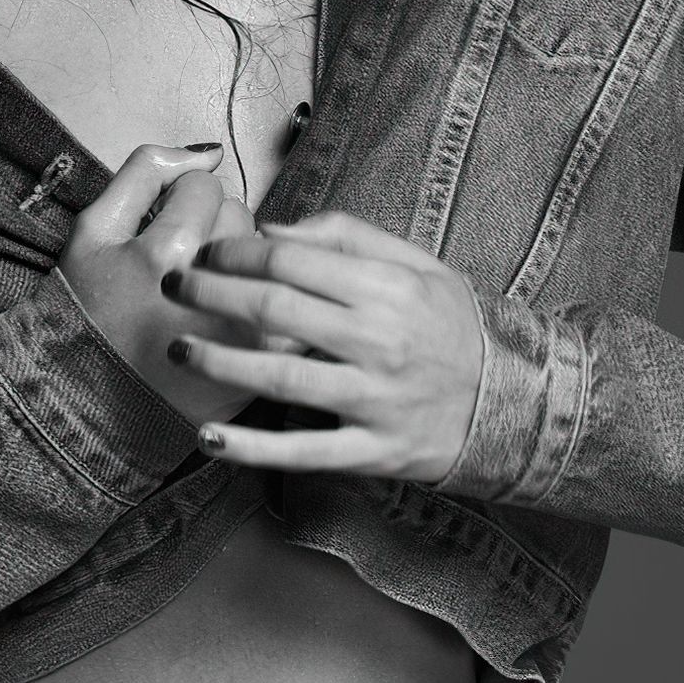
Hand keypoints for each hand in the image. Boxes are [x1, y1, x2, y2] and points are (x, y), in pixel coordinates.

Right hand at [57, 143, 268, 427]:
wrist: (82, 400)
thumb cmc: (85, 311)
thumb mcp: (93, 229)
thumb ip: (147, 172)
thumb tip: (208, 152)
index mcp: (168, 252)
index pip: (206, 187)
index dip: (178, 201)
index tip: (157, 227)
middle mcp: (214, 291)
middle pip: (240, 219)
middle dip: (212, 229)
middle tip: (177, 261)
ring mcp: (242, 330)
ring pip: (262, 260)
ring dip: (238, 265)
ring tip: (199, 288)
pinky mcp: (259, 362)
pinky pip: (281, 303)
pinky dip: (261, 300)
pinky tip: (230, 312)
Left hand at [158, 210, 485, 479]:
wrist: (512, 401)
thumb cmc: (449, 325)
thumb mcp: (414, 265)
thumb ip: (346, 238)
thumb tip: (271, 230)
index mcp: (386, 288)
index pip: (291, 260)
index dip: (236, 252)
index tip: (206, 252)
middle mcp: (379, 341)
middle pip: (275, 309)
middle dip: (211, 293)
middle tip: (172, 286)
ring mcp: (374, 399)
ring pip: (281, 376)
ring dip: (219, 361)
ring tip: (176, 348)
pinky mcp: (373, 450)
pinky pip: (304, 451)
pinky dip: (253, 448)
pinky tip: (209, 437)